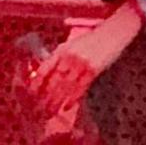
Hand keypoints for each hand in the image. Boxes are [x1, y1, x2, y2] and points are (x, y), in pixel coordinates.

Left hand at [24, 8, 141, 123]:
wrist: (114, 32)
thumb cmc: (93, 38)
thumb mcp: (73, 43)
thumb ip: (60, 55)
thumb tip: (48, 70)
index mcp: (62, 50)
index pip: (45, 69)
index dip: (37, 84)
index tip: (32, 95)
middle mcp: (69, 57)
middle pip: (54, 81)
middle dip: (46, 97)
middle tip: (40, 110)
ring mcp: (81, 64)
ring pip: (65, 87)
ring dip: (57, 102)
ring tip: (51, 112)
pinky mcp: (93, 69)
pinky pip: (80, 88)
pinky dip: (72, 99)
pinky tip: (67, 107)